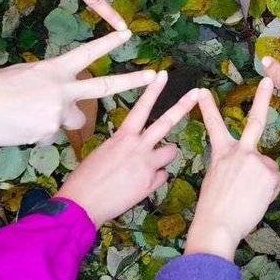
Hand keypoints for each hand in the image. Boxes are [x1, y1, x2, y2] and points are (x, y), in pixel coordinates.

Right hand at [0, 31, 155, 151]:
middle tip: (153, 75)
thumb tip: (60, 94)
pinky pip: (51, 136)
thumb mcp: (25, 76)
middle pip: (104, 86)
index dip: (108, 43)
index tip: (127, 34)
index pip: (87, 53)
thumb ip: (49, 82)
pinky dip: (37, 135)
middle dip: (132, 81)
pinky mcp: (51, 130)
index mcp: (54, 69)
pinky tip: (20, 129)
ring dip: (58, 121)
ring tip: (28, 118)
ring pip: (73, 121)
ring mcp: (59, 110)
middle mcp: (62, 87)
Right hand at [60, 72, 199, 226]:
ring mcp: (147, 165)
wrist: (82, 204)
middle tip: (197, 93)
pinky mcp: (150, 184)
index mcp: (122, 136)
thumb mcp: (103, 153)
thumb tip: (134, 146)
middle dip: (183, 106)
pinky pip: (163, 176)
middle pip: (167, 122)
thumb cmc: (85, 178)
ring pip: (171, 152)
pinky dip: (155, 179)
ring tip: (149, 164)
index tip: (164, 75)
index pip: (141, 107)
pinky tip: (140, 184)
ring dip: (164, 156)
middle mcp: (138, 146)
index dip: (154, 90)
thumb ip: (123, 146)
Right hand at [185, 79, 279, 259]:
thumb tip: (254, 169)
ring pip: (268, 168)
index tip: (202, 91)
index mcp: (221, 154)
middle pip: (255, 121)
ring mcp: (256, 159)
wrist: (217, 225)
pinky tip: (256, 200)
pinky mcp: (269, 172)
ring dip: (263, 183)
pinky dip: (269, 192)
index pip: (214, 125)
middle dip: (262, 98)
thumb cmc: (214, 210)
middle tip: (267, 79)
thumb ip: (236, 167)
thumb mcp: (218, 180)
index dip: (208, 107)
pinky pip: (275, 181)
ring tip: (247, 198)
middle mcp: (239, 151)